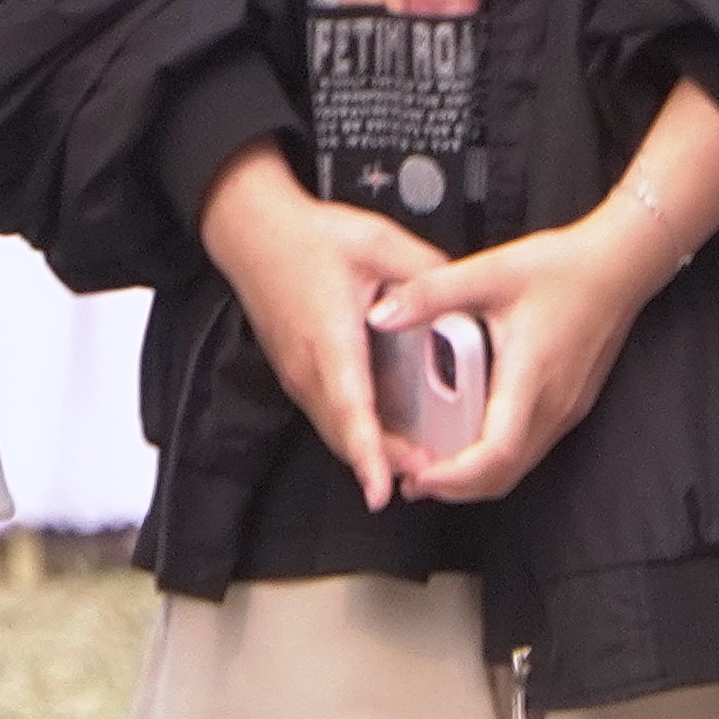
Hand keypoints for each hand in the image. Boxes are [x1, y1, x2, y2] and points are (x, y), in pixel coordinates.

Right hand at [193, 143, 453, 515]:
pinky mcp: (296, 373)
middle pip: (345, 434)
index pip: (351, 408)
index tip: (382, 490)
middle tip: (434, 479)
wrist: (250, 228)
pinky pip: (328, 416)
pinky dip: (357, 435)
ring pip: (335, 431)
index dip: (369, 453)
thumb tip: (469, 303)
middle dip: (386, 464)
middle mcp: (307, 367)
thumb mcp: (378, 242)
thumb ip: (427, 273)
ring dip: (373, 454)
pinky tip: (389, 436)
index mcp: (330, 338)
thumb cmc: (306, 236)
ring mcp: (297, 374)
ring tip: (419, 466)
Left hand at [372, 205, 684, 506]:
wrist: (617, 266)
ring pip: (519, 466)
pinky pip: (529, 446)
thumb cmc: (561, 268)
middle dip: (455, 486)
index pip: (497, 453)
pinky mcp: (568, 404)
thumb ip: (429, 294)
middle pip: (505, 474)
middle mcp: (554, 406)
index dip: (455, 476)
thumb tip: (380, 317)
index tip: (417, 476)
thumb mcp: (487, 271)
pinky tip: (463, 437)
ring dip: (474, 475)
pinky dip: (493, 456)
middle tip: (409, 478)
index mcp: (531, 378)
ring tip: (428, 464)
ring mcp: (565, 409)